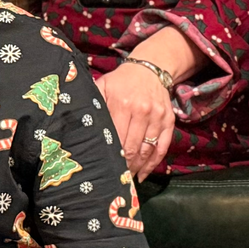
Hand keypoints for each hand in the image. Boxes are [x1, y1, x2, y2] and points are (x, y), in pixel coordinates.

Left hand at [100, 61, 173, 178]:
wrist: (150, 68)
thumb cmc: (121, 81)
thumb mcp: (103, 86)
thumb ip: (93, 104)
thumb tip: (79, 126)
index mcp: (122, 103)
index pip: (116, 136)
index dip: (110, 154)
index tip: (104, 167)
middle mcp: (142, 111)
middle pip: (132, 147)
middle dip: (123, 165)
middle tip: (115, 178)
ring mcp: (158, 117)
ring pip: (147, 150)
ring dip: (137, 167)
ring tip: (127, 178)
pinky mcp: (169, 121)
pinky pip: (162, 147)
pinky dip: (153, 164)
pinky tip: (144, 174)